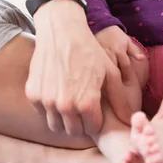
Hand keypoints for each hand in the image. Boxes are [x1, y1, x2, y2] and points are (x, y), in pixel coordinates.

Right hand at [25, 0, 130, 136]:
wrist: (62, 31)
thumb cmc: (89, 51)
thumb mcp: (110, 72)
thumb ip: (119, 98)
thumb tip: (129, 118)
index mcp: (86, 103)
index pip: (92, 129)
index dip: (96, 120)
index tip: (95, 109)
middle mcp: (65, 106)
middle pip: (74, 131)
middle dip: (80, 122)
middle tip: (82, 107)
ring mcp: (47, 101)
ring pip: (56, 125)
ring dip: (64, 118)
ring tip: (70, 101)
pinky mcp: (33, 94)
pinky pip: (42, 112)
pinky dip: (49, 107)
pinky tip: (57, 92)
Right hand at [95, 25, 145, 84]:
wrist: (101, 26)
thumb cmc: (116, 35)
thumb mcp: (127, 40)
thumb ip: (134, 51)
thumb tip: (142, 59)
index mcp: (120, 51)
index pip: (125, 66)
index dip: (127, 76)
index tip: (128, 84)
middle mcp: (111, 53)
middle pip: (115, 69)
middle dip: (117, 79)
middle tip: (119, 90)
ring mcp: (101, 55)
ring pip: (105, 69)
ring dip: (108, 78)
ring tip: (109, 88)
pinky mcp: (94, 56)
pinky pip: (97, 66)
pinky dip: (99, 73)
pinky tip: (99, 81)